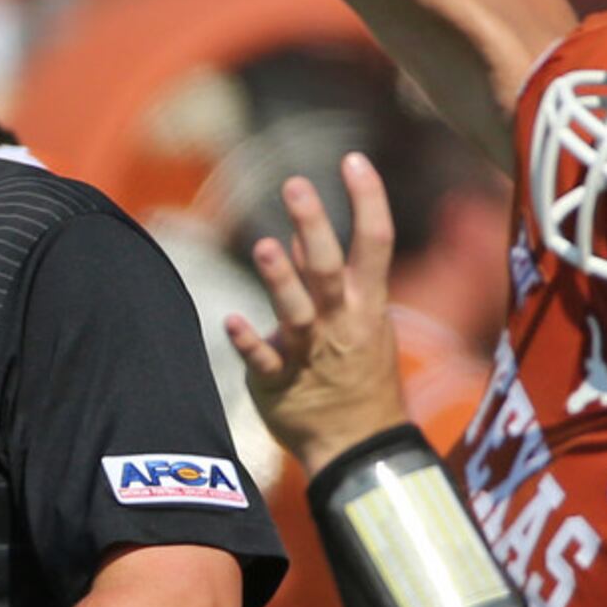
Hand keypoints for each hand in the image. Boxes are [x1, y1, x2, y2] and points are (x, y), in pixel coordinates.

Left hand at [225, 152, 408, 477]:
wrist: (358, 446)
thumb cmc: (359, 376)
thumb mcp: (360, 322)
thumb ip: (326, 277)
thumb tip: (296, 231)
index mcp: (366, 305)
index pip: (375, 243)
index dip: (368, 200)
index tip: (355, 160)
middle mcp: (341, 324)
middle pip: (328, 268)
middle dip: (314, 225)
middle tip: (295, 184)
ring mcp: (310, 354)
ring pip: (297, 313)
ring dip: (281, 281)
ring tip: (265, 247)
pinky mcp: (280, 383)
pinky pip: (263, 361)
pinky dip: (248, 341)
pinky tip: (231, 321)